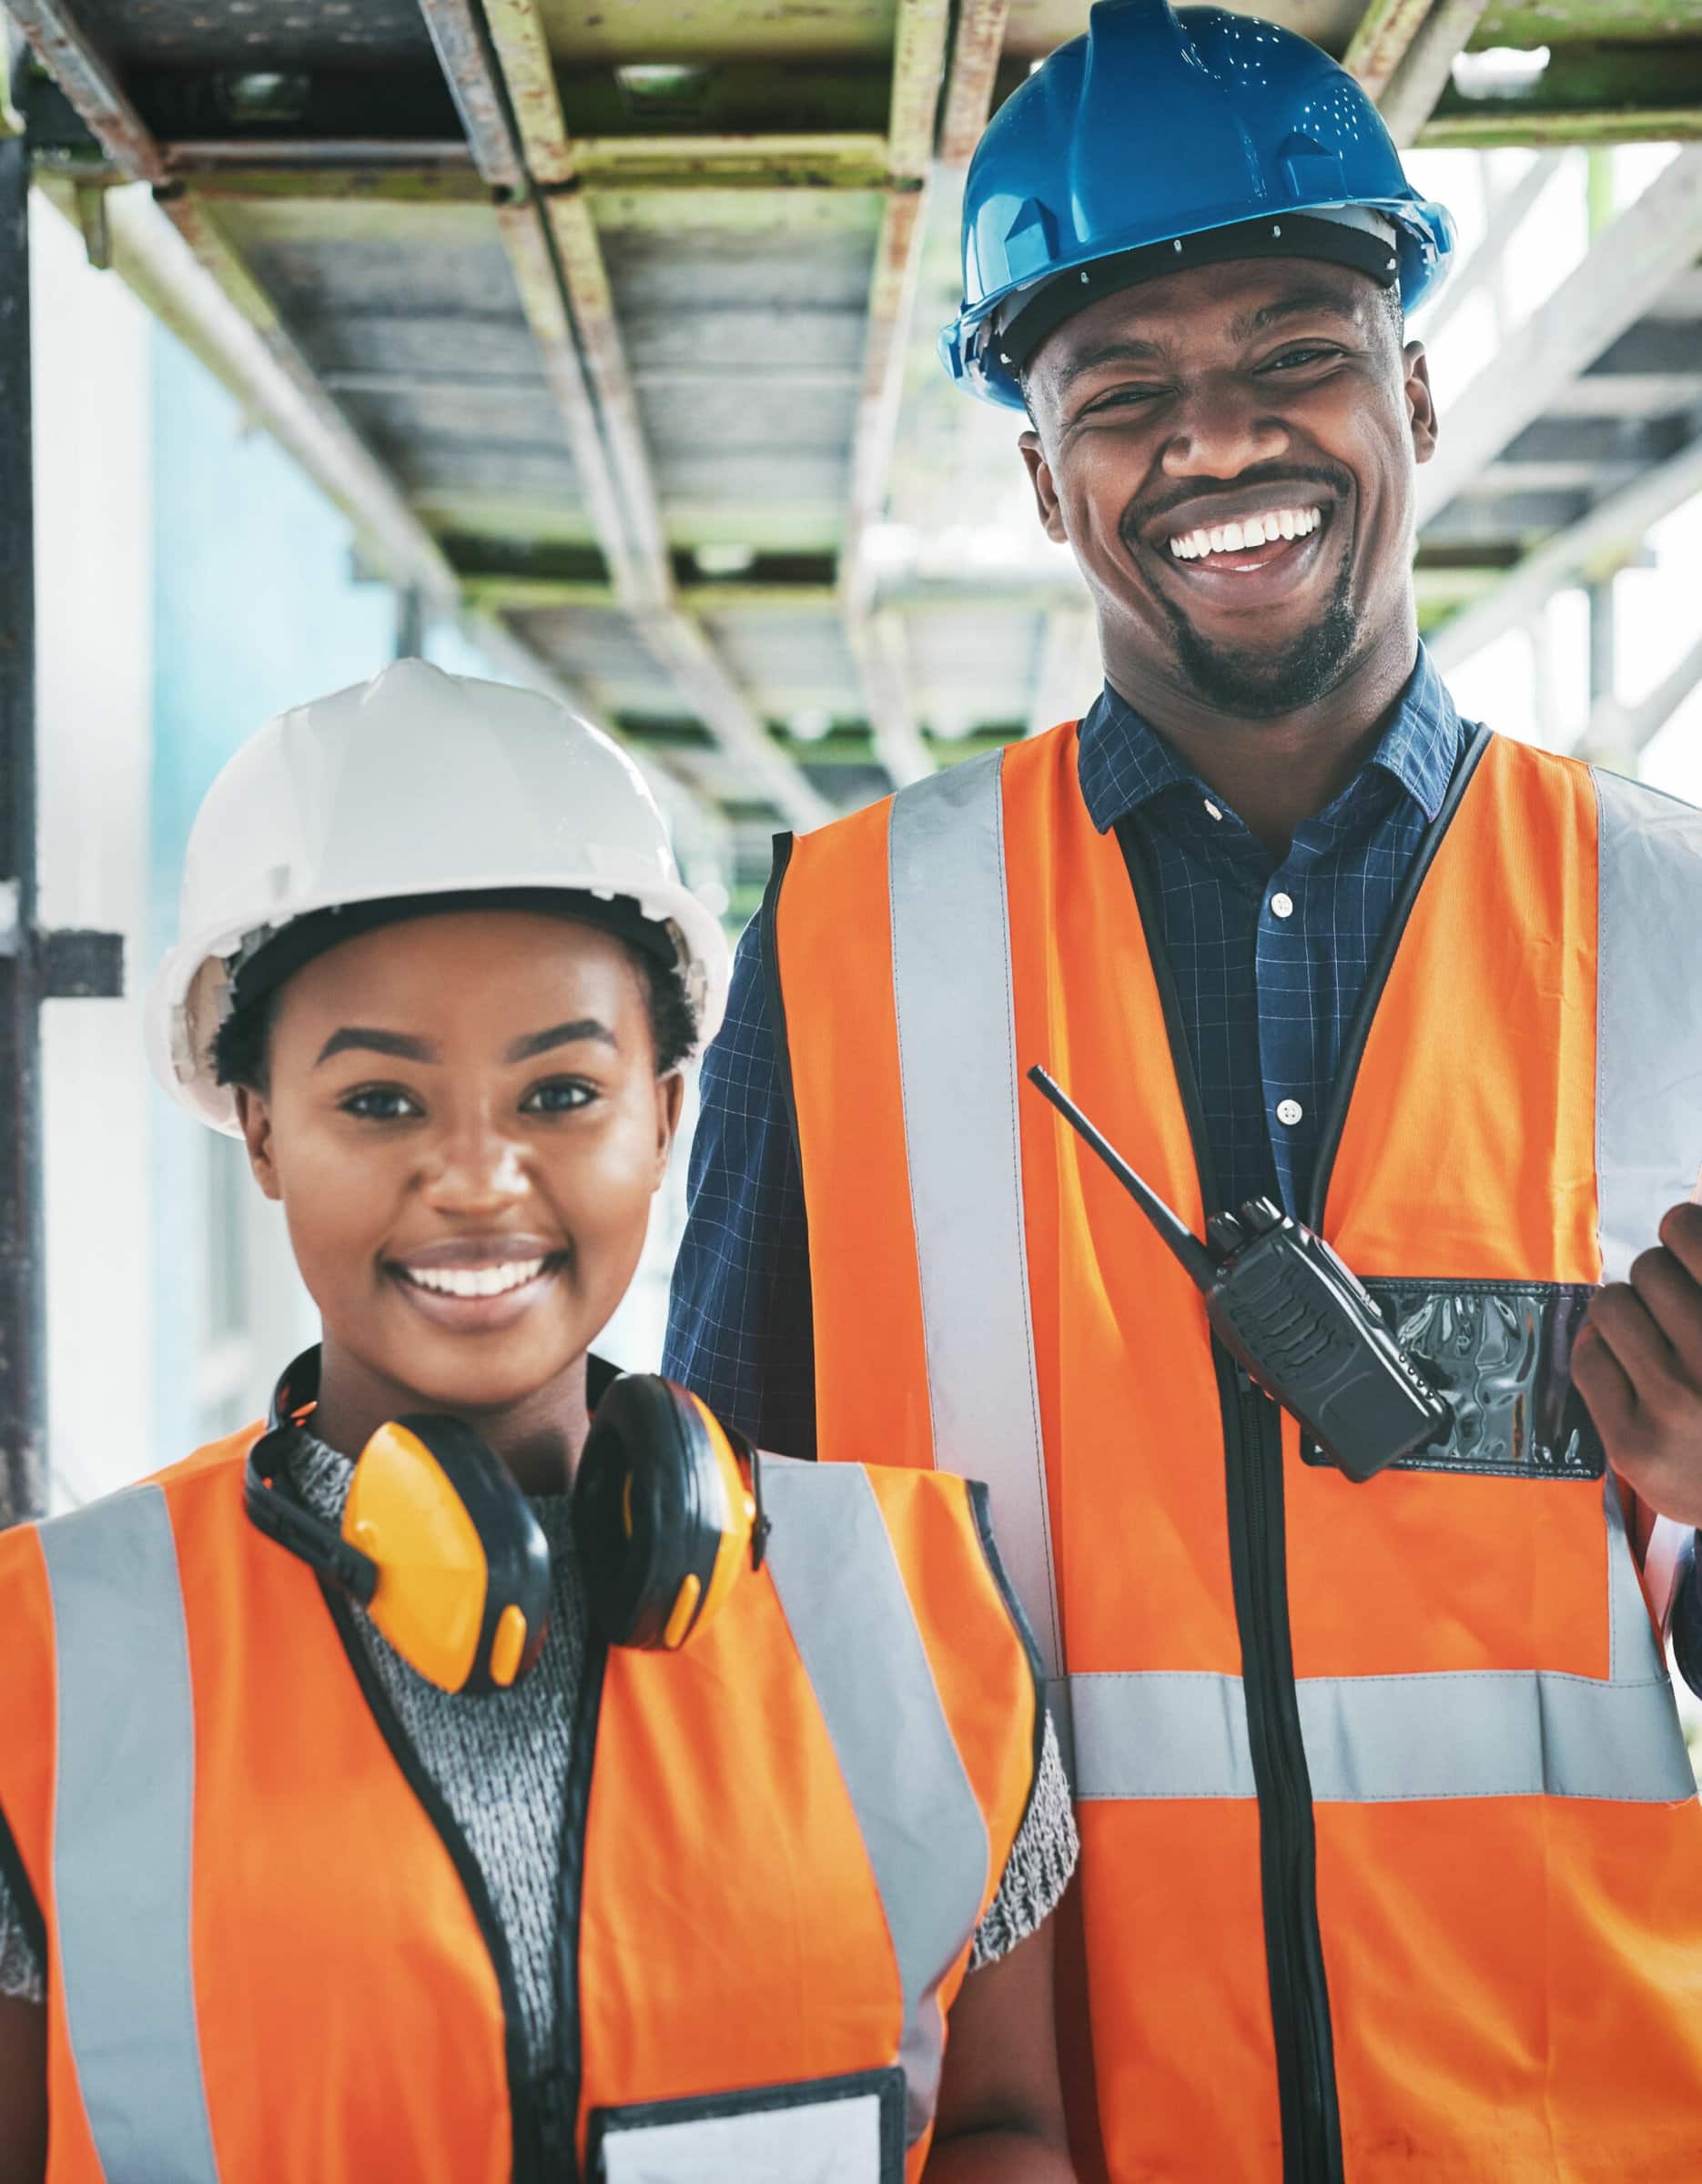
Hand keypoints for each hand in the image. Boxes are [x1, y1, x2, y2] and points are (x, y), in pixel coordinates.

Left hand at [1574, 1202, 1701, 1526]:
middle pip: (1649, 1269)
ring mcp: (1676, 1404)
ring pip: (1612, 1305)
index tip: (1681, 1237)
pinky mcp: (1633, 1442)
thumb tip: (1681, 1213)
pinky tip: (1625, 1367)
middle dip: (1655, 1282)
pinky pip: (1587, 1357)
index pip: (1689, 1232)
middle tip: (1670, 1308)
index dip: (1682, 1229)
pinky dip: (1600, 1353)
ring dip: (1624, 1315)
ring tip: (1647, 1338)